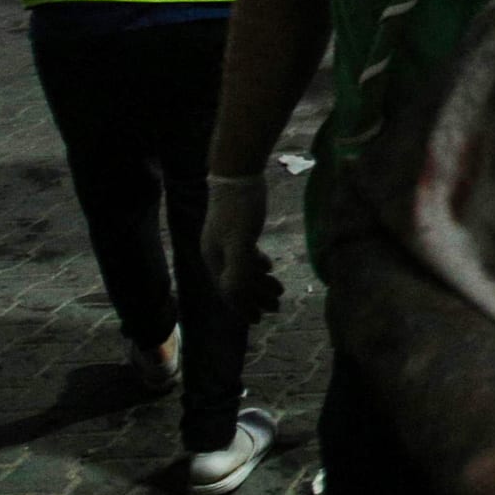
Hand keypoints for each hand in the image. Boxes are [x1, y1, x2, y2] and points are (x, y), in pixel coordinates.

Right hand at [202, 173, 281, 319]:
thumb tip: (237, 298)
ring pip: (243, 270)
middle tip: (278, 307)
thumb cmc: (238, 208)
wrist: (236, 174)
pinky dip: (258, 264)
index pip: (228, 291)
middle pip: (236, 283)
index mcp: (214, 259)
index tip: (258, 320)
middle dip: (256, 297)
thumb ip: (239, 269)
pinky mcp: (238, 229)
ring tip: (280, 289)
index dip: (242, 307)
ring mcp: (226, 241)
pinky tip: (269, 266)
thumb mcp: (240, 241)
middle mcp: (217, 253)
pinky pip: (246, 255)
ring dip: (260, 282)